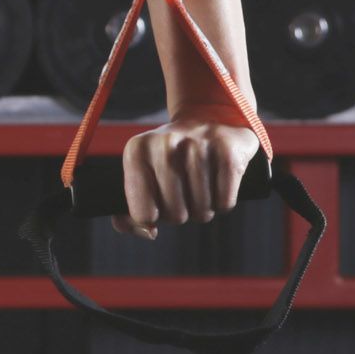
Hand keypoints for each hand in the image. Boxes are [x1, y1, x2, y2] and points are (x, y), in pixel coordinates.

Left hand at [111, 114, 259, 238]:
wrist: (206, 121)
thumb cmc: (167, 161)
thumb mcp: (139, 178)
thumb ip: (127, 216)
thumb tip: (149, 232)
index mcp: (136, 151)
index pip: (143, 214)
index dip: (153, 218)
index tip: (156, 205)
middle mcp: (165, 144)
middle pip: (176, 216)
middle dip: (181, 215)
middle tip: (183, 195)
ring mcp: (198, 144)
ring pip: (202, 211)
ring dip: (203, 209)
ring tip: (200, 188)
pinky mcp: (228, 150)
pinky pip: (225, 202)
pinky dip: (223, 202)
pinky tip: (217, 184)